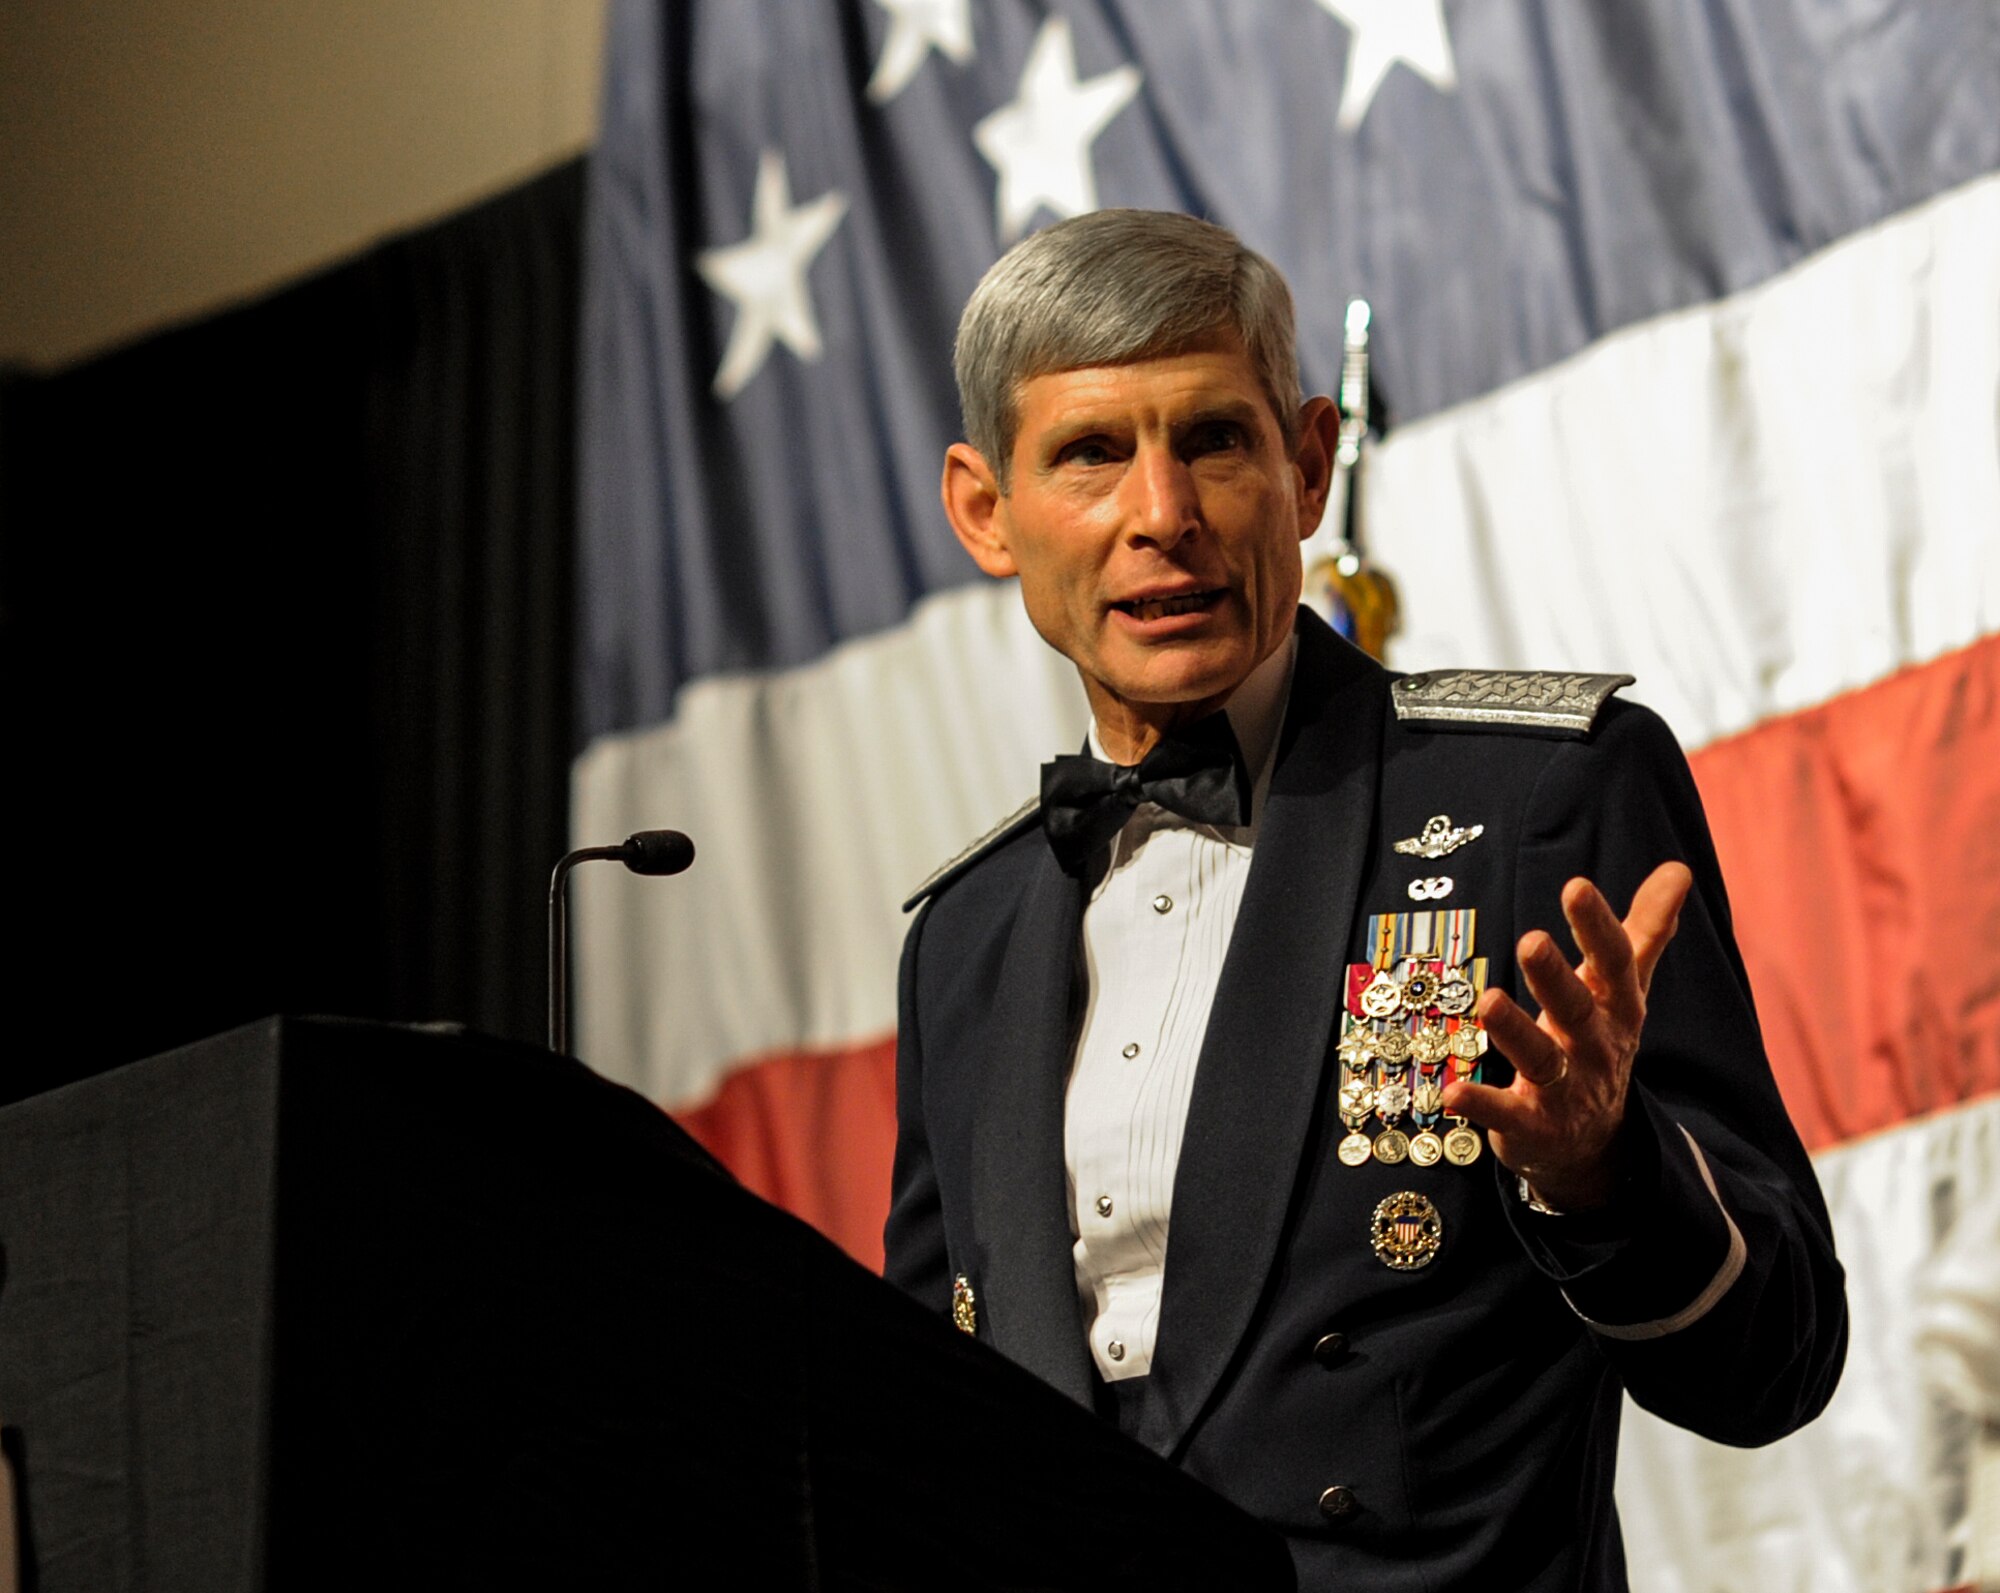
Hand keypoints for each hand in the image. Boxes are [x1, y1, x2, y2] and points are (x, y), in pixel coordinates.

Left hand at [1440, 862, 1691, 1211]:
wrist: (1597, 1142)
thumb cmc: (1601, 1043)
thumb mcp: (1627, 989)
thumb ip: (1646, 930)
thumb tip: (1680, 868)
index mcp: (1617, 1008)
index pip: (1614, 963)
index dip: (1597, 926)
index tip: (1576, 886)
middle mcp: (1595, 1047)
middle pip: (1576, 1008)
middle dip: (1555, 977)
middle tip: (1531, 942)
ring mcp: (1566, 1089)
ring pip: (1541, 1059)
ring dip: (1515, 1032)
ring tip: (1489, 1001)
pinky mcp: (1534, 1126)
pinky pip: (1508, 1115)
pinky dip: (1483, 1105)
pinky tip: (1453, 1090)